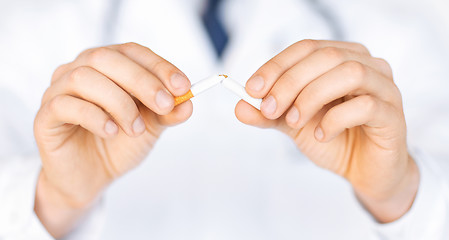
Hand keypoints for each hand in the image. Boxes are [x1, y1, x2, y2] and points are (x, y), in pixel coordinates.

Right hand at [34, 42, 191, 236]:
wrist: (92, 177)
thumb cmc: (119, 144)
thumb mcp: (151, 126)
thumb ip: (167, 113)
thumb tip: (188, 103)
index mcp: (108, 66)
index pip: (133, 52)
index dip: (159, 66)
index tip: (183, 86)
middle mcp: (80, 70)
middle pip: (107, 58)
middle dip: (142, 81)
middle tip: (165, 105)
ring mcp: (59, 90)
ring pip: (85, 78)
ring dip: (119, 103)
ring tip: (134, 128)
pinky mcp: (46, 115)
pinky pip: (65, 105)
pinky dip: (94, 117)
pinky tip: (111, 132)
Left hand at [236, 40, 418, 222]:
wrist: (364, 170)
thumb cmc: (334, 138)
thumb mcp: (293, 124)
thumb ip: (269, 114)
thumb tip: (240, 106)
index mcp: (340, 59)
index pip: (306, 48)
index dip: (276, 66)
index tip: (252, 89)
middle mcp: (366, 65)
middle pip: (325, 57)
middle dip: (290, 82)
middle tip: (269, 108)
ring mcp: (384, 87)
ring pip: (349, 73)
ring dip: (312, 97)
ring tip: (294, 121)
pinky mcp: (393, 114)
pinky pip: (365, 106)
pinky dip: (335, 120)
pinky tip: (322, 135)